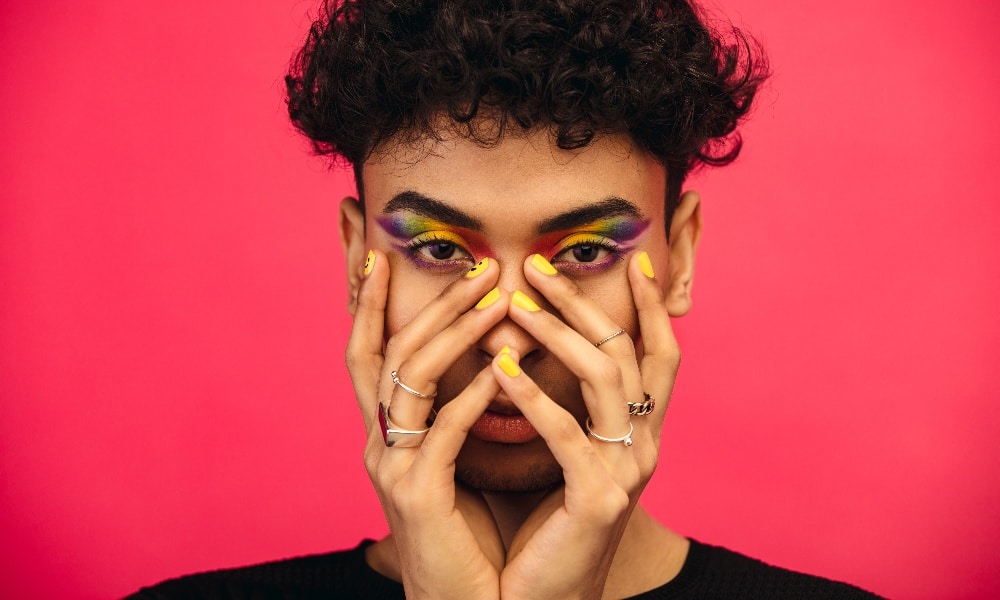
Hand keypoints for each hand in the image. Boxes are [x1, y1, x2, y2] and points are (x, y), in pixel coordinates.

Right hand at [346, 251, 507, 599]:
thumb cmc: (470, 535)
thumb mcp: (452, 464)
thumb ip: (453, 414)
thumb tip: (485, 360)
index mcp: (385, 433)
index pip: (367, 349)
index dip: (364, 298)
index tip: (371, 245)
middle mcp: (377, 443)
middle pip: (385, 350)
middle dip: (424, 299)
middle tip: (476, 263)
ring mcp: (390, 468)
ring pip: (410, 378)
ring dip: (454, 330)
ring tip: (498, 296)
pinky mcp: (417, 496)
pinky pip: (444, 431)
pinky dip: (473, 394)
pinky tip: (505, 366)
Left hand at [492, 252, 680, 598]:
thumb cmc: (543, 523)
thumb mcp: (562, 453)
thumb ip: (564, 404)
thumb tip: (530, 343)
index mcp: (637, 433)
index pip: (657, 353)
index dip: (650, 306)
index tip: (633, 258)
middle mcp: (644, 446)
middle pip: (628, 352)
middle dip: (585, 302)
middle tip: (536, 265)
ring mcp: (626, 472)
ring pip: (606, 378)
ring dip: (559, 334)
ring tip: (514, 306)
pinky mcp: (598, 500)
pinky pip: (568, 435)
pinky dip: (534, 397)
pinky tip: (500, 368)